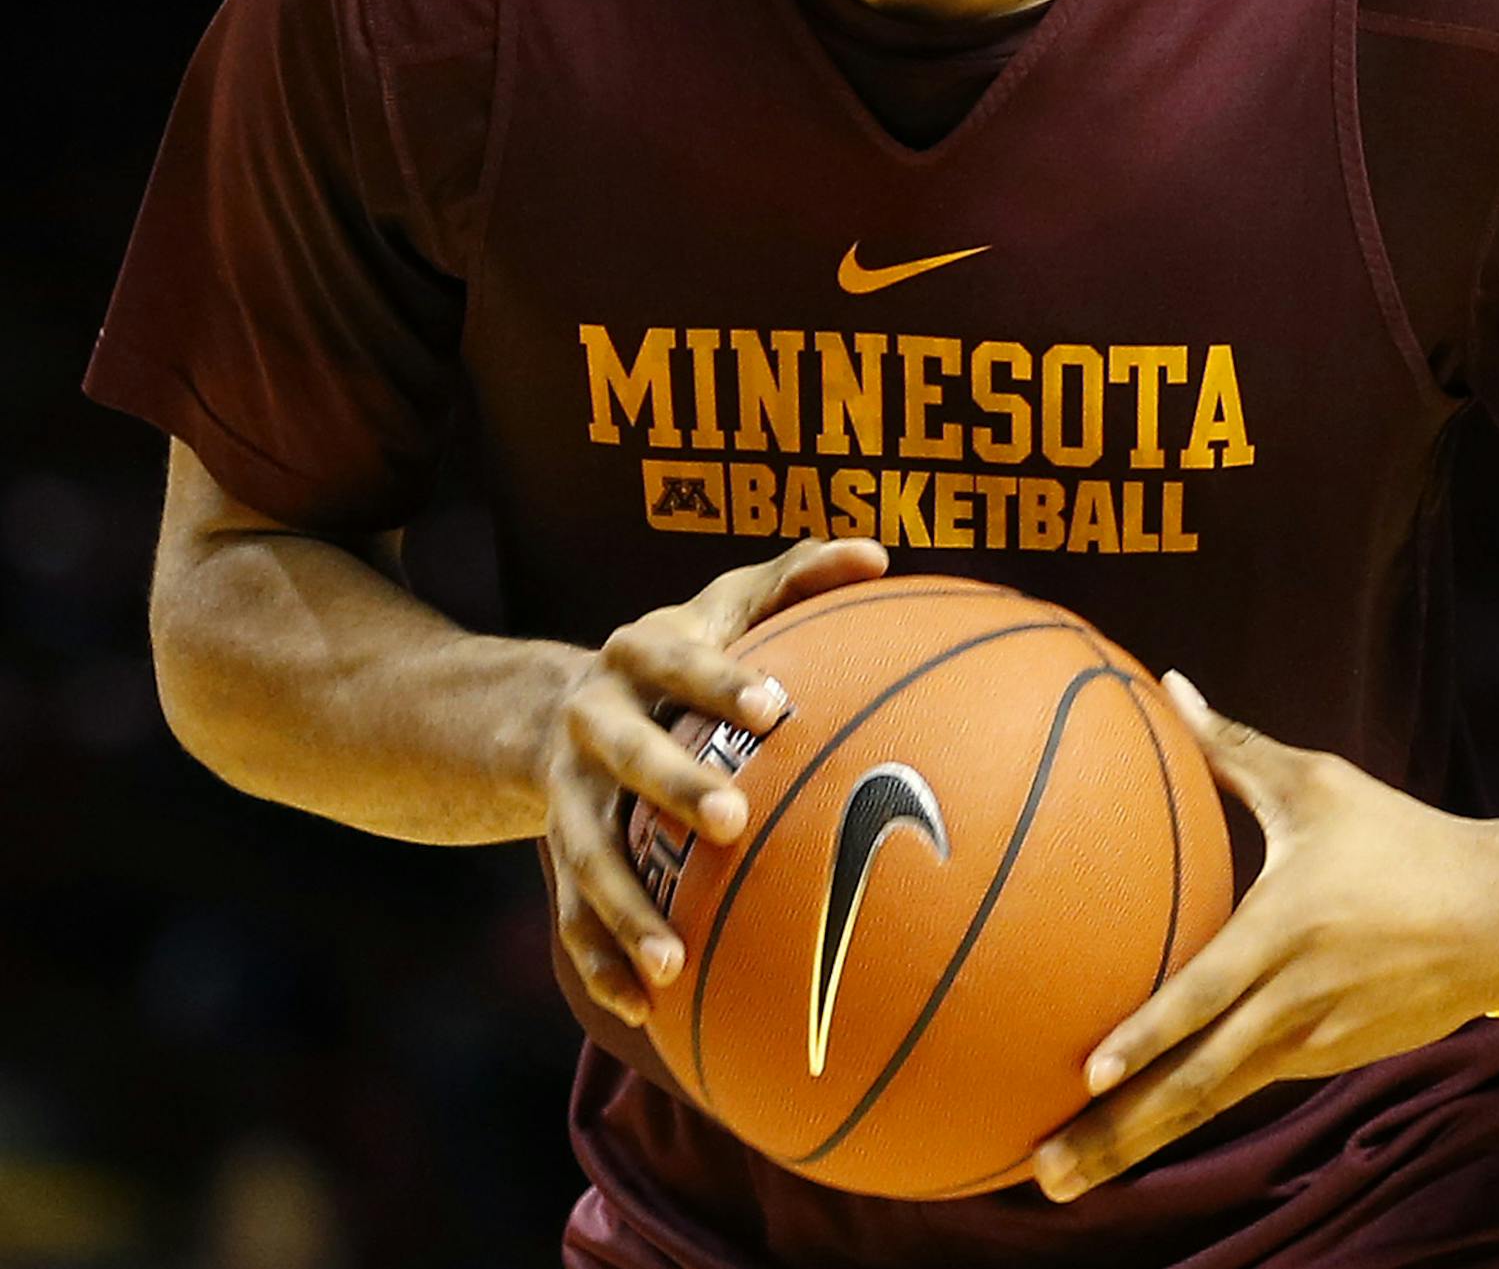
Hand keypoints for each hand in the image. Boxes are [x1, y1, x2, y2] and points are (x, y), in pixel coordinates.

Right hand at [544, 536, 888, 1025]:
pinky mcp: (559, 852)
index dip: (720, 681)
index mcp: (636, 654)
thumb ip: (799, 576)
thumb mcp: (727, 605)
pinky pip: (573, 916)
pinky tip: (649, 1008)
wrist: (557, 704)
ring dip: (626, 909)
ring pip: (587, 855)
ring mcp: (567, 794)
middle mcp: (591, 722)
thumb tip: (881, 552)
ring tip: (674, 962)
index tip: (775, 705)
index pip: (678, 661)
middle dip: (673, 786)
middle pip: (627, 755)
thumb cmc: (684, 653)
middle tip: (732, 821)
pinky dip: (604, 961)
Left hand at [1031, 671, 1498, 1201]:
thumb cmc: (1403, 837)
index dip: (1149, 1035)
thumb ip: (1234, 745)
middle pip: (1195, 1083)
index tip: (1089, 1072)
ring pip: (1211, 1102)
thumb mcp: (1319, 783)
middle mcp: (1295, 1003)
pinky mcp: (1329, 1060)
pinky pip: (1243, 1087)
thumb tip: (1170, 682)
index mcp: (1287, 932)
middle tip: (1043, 1172)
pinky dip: (1186, 1115)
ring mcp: (1314, 1043)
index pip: (1206, 994)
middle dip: (1116, 1134)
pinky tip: (1134, 1132)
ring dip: (1139, 1144)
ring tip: (1066, 1179)